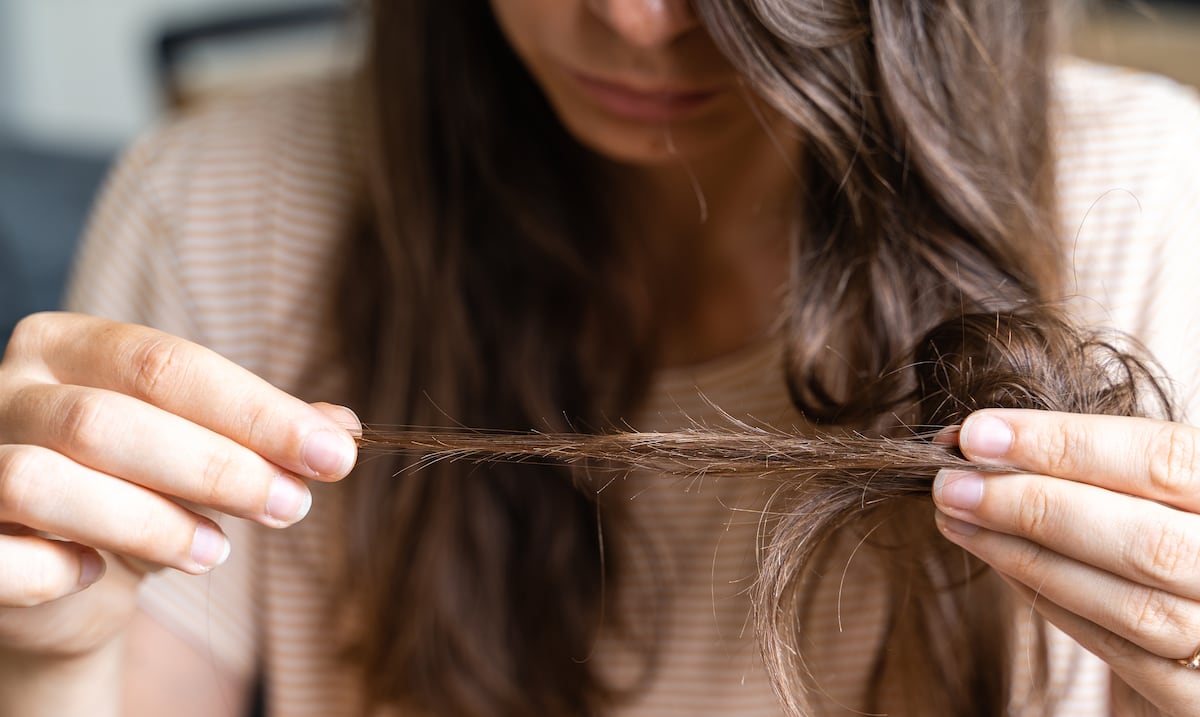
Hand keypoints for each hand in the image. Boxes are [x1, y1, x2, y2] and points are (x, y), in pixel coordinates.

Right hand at [0, 312, 358, 657]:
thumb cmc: (135, 491)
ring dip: (147, 521)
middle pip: (110, 419)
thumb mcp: (202, 453)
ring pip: (45, 480)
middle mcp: (7, 390)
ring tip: (217, 552)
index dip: (256, 412)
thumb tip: (342, 430)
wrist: (53, 574)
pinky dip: (51, 570)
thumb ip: (262, 436)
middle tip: (292, 506)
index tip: (334, 456)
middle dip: (217, 467)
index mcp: (68, 345)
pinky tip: (98, 575)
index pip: (166, 364)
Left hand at [933, 409, 1199, 713]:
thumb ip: (1098, 464)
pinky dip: (1050, 601)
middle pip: (1146, 542)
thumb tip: (984, 441)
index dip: (1065, 444)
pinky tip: (998, 561)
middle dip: (1033, 507)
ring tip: (957, 518)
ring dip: (1027, 557)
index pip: (1164, 460)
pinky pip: (1122, 654)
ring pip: (1132, 605)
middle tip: (950, 484)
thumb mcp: (1159, 485)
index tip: (976, 433)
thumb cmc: (1172, 522)